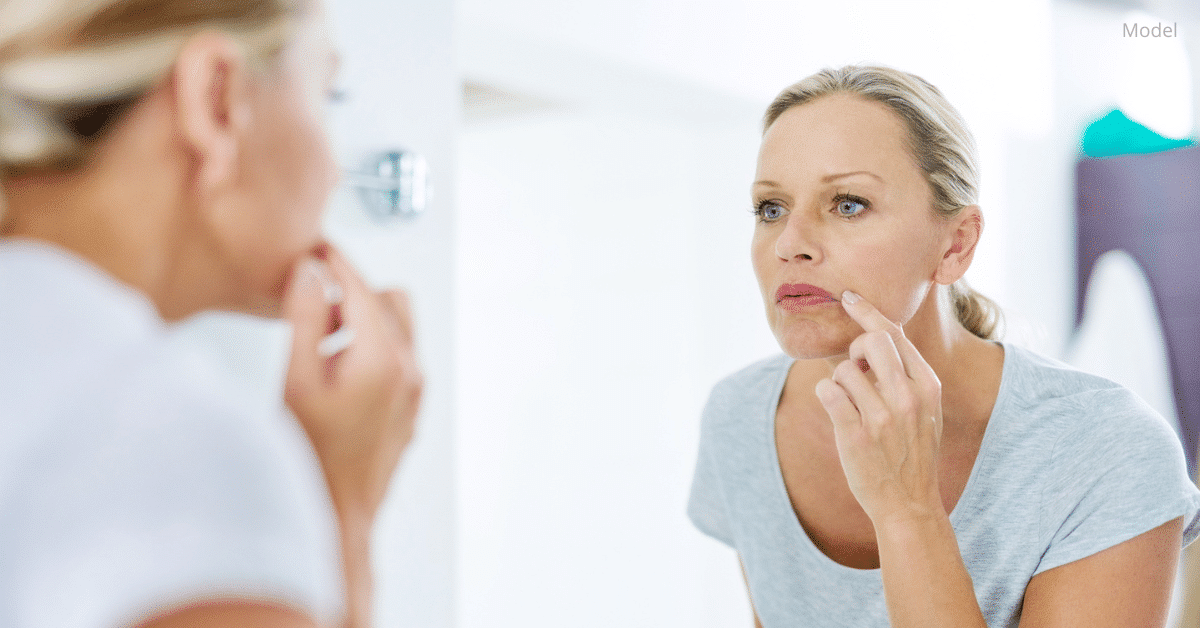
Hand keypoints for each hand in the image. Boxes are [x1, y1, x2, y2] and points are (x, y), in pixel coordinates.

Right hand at [281, 243, 422, 522]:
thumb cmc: (310, 462)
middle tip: (312, 302)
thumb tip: (313, 274)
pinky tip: (335, 372)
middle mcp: (409, 373)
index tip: (314, 250)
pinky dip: (371, 349)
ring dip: (363, 321)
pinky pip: (398, 360)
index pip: (362, 287)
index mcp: (385, 359)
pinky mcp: (409, 411)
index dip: (335, 262)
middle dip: (353, 291)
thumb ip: (307, 318)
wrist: (335, 518)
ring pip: (398, 330)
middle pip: (390, 301)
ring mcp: (413, 394)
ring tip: (320, 343)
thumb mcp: (296, 380)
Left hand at [814, 291, 942, 525]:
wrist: (909, 503)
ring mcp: (883, 417)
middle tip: (856, 373)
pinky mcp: (856, 435)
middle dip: (854, 350)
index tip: (850, 297)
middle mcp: (908, 397)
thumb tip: (870, 336)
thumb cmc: (912, 451)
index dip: (868, 312)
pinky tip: (836, 409)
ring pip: (843, 368)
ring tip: (851, 404)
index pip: (894, 334)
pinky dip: (825, 394)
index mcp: (927, 385)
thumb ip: (906, 374)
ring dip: (838, 381)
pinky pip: (827, 391)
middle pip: (869, 341)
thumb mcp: (925, 409)